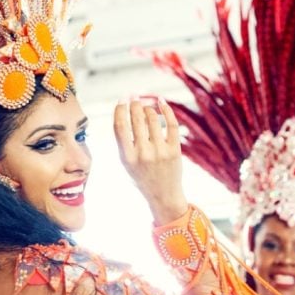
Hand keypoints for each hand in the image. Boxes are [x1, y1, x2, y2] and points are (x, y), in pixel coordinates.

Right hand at [114, 96, 187, 224]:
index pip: (120, 126)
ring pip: (152, 119)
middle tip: (134, 98)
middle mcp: (143, 153)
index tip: (121, 100)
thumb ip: (124, 142)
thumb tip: (125, 113)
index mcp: (127, 157)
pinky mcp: (175, 150)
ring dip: (148, 108)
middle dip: (135, 104)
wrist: (163, 196)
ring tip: (147, 107)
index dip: (120, 109)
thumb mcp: (126, 163)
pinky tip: (161, 102)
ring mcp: (160, 151)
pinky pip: (171, 124)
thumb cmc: (142, 177)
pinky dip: (166, 110)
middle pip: (136, 119)